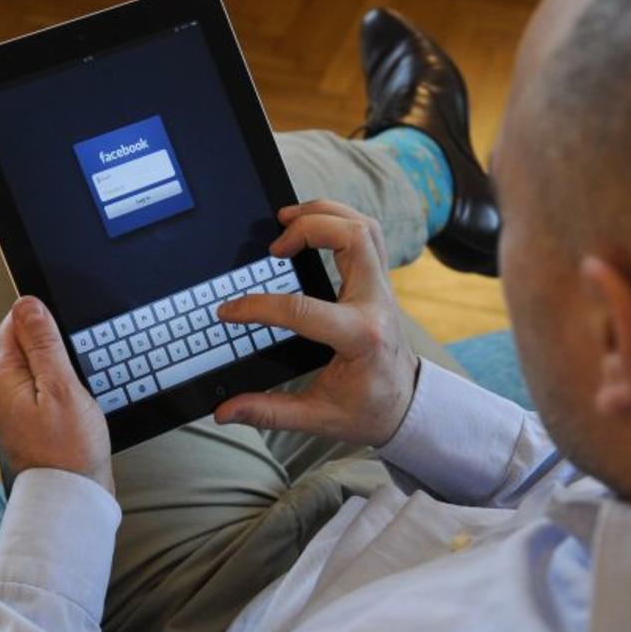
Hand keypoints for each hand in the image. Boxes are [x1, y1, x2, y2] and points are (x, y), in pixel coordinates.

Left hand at [0, 296, 113, 496]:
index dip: (47, 324)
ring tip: (76, 394)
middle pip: (26, 343)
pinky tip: (74, 405)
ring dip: (59, 369)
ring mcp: (8, 406)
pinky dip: (59, 388)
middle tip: (76, 372)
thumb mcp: (62, 387)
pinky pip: (40, 386)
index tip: (69, 342)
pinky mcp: (23, 418)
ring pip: (35, 365)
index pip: (16, 322)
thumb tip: (28, 303)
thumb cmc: (70, 450)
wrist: (71, 498)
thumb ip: (44, 343)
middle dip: (54, 348)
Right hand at [215, 200, 418, 446]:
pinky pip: (366, 233)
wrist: (406, 405)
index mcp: (361, 337)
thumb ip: (269, 412)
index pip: (303, 309)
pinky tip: (310, 226)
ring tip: (286, 220)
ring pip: (363, 226)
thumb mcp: (318, 418)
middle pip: (352, 238)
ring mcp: (381, 288)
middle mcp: (376, 304)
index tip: (229, 312)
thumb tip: (224, 410)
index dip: (258, 307)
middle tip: (273, 245)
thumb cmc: (367, 410)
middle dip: (308, 228)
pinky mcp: (378, 281)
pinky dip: (337, 219)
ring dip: (324, 213)